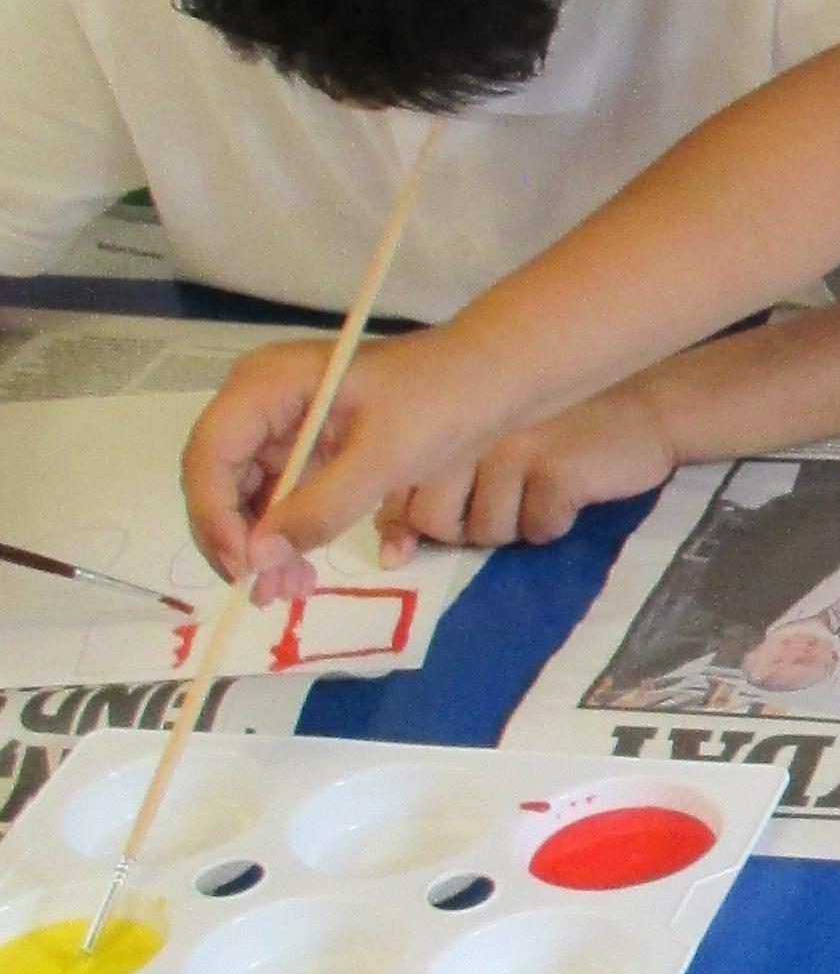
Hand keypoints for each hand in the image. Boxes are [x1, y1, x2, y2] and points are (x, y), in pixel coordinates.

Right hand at [182, 326, 493, 593]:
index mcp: (269, 384)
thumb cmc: (441, 402)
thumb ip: (319, 508)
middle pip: (219, 478)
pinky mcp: (311, 448)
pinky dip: (287, 535)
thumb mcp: (382, 459)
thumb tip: (256, 559)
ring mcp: (286, 425)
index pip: (211, 453)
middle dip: (236, 539)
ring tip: (288, 593)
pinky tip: (301, 574)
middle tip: (264, 594)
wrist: (495, 378)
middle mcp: (264, 401)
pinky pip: (280, 497)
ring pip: (247, 495)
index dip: (214, 514)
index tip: (243, 567)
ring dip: (261, 547)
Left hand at [373, 379, 682, 553]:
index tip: (415, 539)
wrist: (644, 406)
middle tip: (504, 499)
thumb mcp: (484, 445)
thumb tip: (392, 556)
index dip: (403, 523)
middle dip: (465, 529)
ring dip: (515, 524)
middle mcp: (467, 426)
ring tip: (540, 485)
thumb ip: (431, 486)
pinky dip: (555, 523)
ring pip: (486, 531)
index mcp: (442, 418)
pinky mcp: (554, 469)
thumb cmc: (553, 427)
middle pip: (434, 520)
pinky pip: (537, 530)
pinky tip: (571, 489)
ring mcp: (511, 446)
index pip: (395, 487)